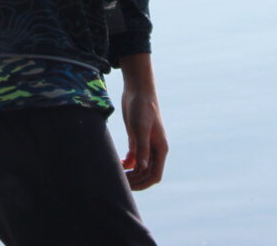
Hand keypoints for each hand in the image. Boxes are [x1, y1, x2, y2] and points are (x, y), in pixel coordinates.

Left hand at [117, 53, 167, 190]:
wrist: (137, 90)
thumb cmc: (142, 108)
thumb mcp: (141, 128)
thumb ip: (142, 148)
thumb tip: (142, 167)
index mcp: (160, 149)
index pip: (155, 175)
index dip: (143, 183)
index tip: (129, 187)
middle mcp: (154, 149)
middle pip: (147, 174)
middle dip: (135, 181)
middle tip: (120, 182)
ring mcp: (145, 145)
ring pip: (139, 167)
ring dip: (130, 174)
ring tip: (116, 175)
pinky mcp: (136, 139)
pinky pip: (133, 158)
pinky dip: (126, 164)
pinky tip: (117, 164)